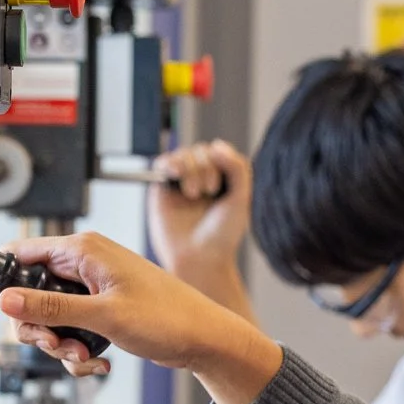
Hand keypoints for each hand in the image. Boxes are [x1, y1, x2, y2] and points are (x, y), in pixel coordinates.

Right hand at [0, 231, 282, 403]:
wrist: (205, 340)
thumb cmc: (168, 318)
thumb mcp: (103, 315)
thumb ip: (51, 307)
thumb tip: (7, 300)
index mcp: (83, 250)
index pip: (19, 253)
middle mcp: (84, 264)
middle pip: (29, 293)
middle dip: (36, 328)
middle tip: (56, 345)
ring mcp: (92, 288)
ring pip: (48, 318)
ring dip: (58, 344)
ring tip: (85, 356)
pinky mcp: (100, 309)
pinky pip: (69, 331)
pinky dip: (76, 352)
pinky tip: (97, 362)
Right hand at [147, 142, 253, 296]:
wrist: (200, 259)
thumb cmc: (222, 235)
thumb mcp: (242, 198)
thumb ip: (237, 167)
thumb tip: (216, 145)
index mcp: (223, 178)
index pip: (219, 151)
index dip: (219, 161)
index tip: (219, 187)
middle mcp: (201, 178)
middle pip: (200, 150)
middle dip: (204, 167)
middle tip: (207, 192)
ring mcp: (180, 183)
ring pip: (182, 154)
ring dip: (189, 169)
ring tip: (193, 193)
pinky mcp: (162, 189)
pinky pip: (162, 163)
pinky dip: (169, 164)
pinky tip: (175, 176)